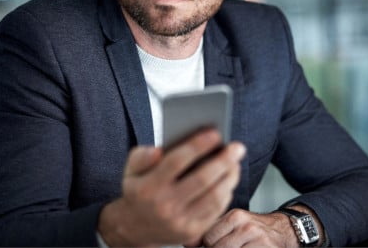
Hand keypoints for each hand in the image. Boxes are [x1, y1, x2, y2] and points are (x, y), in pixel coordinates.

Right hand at [97, 129, 245, 246]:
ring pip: (213, 197)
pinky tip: (229, 180)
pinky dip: (226, 193)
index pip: (177, 161)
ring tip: (236, 162)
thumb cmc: (138, 192)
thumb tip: (158, 150)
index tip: (215, 133)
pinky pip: (215, 211)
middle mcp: (164, 206)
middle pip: (202, 179)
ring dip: (230, 177)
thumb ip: (141, 156)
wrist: (135, 229)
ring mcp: (179, 222)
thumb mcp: (130, 171)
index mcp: (148, 187)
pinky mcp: (192, 233)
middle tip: (237, 147)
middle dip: (224, 161)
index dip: (198, 145)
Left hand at [198, 209, 296, 247]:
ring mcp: (256, 240)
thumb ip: (212, 230)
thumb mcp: (234, 223)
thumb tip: (187, 243)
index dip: (207, 246)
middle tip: (228, 245)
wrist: (283, 232)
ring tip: (236, 247)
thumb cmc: (253, 230)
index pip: (208, 237)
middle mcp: (246, 226)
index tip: (211, 245)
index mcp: (235, 216)